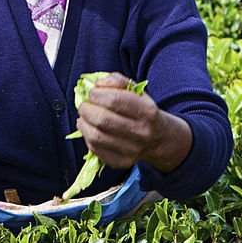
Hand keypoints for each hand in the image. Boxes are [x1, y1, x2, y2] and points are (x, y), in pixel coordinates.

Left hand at [76, 72, 191, 173]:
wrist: (158, 139)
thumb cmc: (142, 111)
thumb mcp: (137, 91)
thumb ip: (117, 81)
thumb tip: (97, 84)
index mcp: (147, 111)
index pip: (114, 101)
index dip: (97, 95)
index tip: (92, 93)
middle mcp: (142, 132)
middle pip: (103, 120)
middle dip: (86, 109)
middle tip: (84, 105)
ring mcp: (132, 150)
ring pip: (96, 136)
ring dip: (83, 123)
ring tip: (84, 117)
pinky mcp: (121, 162)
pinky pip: (95, 149)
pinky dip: (86, 136)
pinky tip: (89, 129)